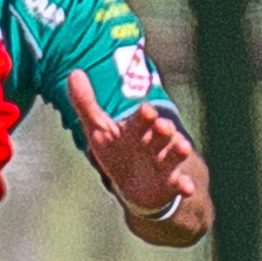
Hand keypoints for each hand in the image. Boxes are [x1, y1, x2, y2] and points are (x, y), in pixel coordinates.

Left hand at [66, 68, 196, 213]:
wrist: (136, 184)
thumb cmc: (118, 150)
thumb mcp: (100, 129)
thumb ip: (87, 104)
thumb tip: (73, 72)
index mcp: (138, 128)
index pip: (142, 119)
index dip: (144, 116)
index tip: (146, 110)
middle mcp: (155, 142)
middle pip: (161, 133)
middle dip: (162, 129)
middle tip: (163, 126)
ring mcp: (165, 163)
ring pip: (174, 155)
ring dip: (179, 151)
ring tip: (184, 148)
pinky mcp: (171, 183)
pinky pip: (180, 184)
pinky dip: (185, 185)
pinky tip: (188, 188)